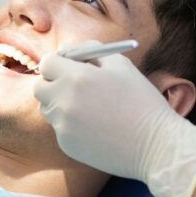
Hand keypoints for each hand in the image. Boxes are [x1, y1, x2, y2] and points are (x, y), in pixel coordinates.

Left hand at [34, 48, 195, 196]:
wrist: (156, 145)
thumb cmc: (142, 102)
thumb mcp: (121, 65)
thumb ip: (91, 51)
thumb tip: (68, 51)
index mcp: (76, 77)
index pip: (46, 63)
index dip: (57, 64)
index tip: (67, 67)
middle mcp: (64, 101)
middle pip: (39, 87)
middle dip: (52, 83)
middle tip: (72, 86)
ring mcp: (63, 125)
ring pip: (47, 109)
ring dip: (60, 104)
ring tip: (90, 108)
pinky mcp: (66, 144)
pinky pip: (59, 128)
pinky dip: (70, 125)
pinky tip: (95, 127)